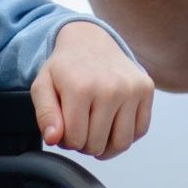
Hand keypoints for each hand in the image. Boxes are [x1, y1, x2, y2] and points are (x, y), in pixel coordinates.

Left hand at [30, 21, 154, 158]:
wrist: (90, 41)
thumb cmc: (65, 68)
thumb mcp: (42, 86)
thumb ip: (44, 115)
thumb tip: (53, 139)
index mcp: (80, 88)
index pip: (75, 140)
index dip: (67, 141)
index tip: (65, 127)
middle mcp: (110, 88)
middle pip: (97, 145)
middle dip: (85, 143)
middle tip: (80, 127)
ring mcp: (132, 88)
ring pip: (122, 143)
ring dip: (106, 146)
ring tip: (96, 131)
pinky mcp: (146, 88)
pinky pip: (140, 130)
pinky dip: (126, 135)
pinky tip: (113, 124)